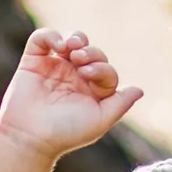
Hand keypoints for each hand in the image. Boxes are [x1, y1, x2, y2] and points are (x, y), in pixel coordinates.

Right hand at [0, 29, 142, 157]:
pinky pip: (43, 39)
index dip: (102, 67)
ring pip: (71, 41)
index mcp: (92, 91)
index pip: (106, 69)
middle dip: (91, 52)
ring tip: (72, 49)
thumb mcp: (100, 120)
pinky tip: (57, 46)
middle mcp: (74, 77)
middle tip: (80, 62)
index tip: (88, 74)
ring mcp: (54, 68)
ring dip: (77, 39)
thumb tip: (140, 90)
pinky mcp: (33, 61)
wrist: (30, 136)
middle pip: (92, 52)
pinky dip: (51, 36)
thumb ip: (120, 104)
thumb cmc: (66, 132)